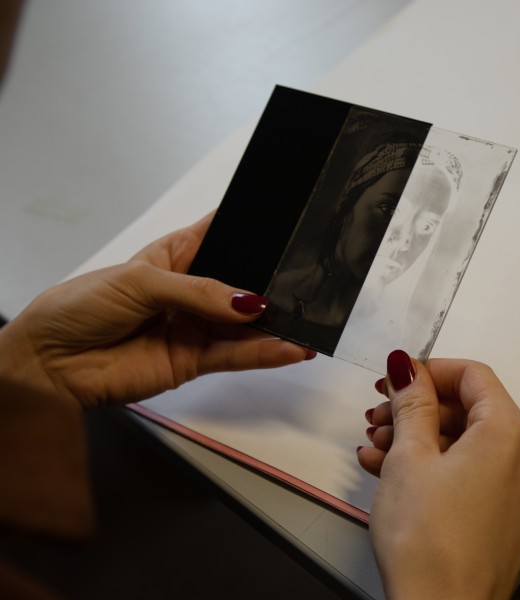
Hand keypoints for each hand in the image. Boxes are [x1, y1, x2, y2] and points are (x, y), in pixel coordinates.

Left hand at [0, 213, 313, 410]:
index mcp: (174, 255)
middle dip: (271, 282)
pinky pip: (237, 355)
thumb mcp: (141, 283)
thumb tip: (249, 302)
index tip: (287, 224)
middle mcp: (191, 291)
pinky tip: (289, 347)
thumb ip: (199, 292)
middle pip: (241, 284)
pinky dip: (265, 353)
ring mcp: (195, 326)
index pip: (221, 235)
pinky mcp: (195, 360)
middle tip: (307, 279)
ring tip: (307, 319)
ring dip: (276, 323)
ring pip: (246, 324)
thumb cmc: (79, 308)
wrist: (49, 365)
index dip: (251, 231)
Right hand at [358, 351, 519, 599]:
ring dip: (422, 443)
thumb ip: (411, 402)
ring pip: (470, 449)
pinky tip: (396, 479)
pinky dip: (440, 473)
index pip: (474, 376)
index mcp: (510, 435)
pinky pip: (477, 482)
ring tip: (378, 451)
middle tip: (380, 417)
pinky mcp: (513, 526)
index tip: (399, 378)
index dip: (431, 371)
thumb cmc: (430, 547)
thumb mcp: (408, 457)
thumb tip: (409, 369)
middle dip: (419, 411)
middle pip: (472, 413)